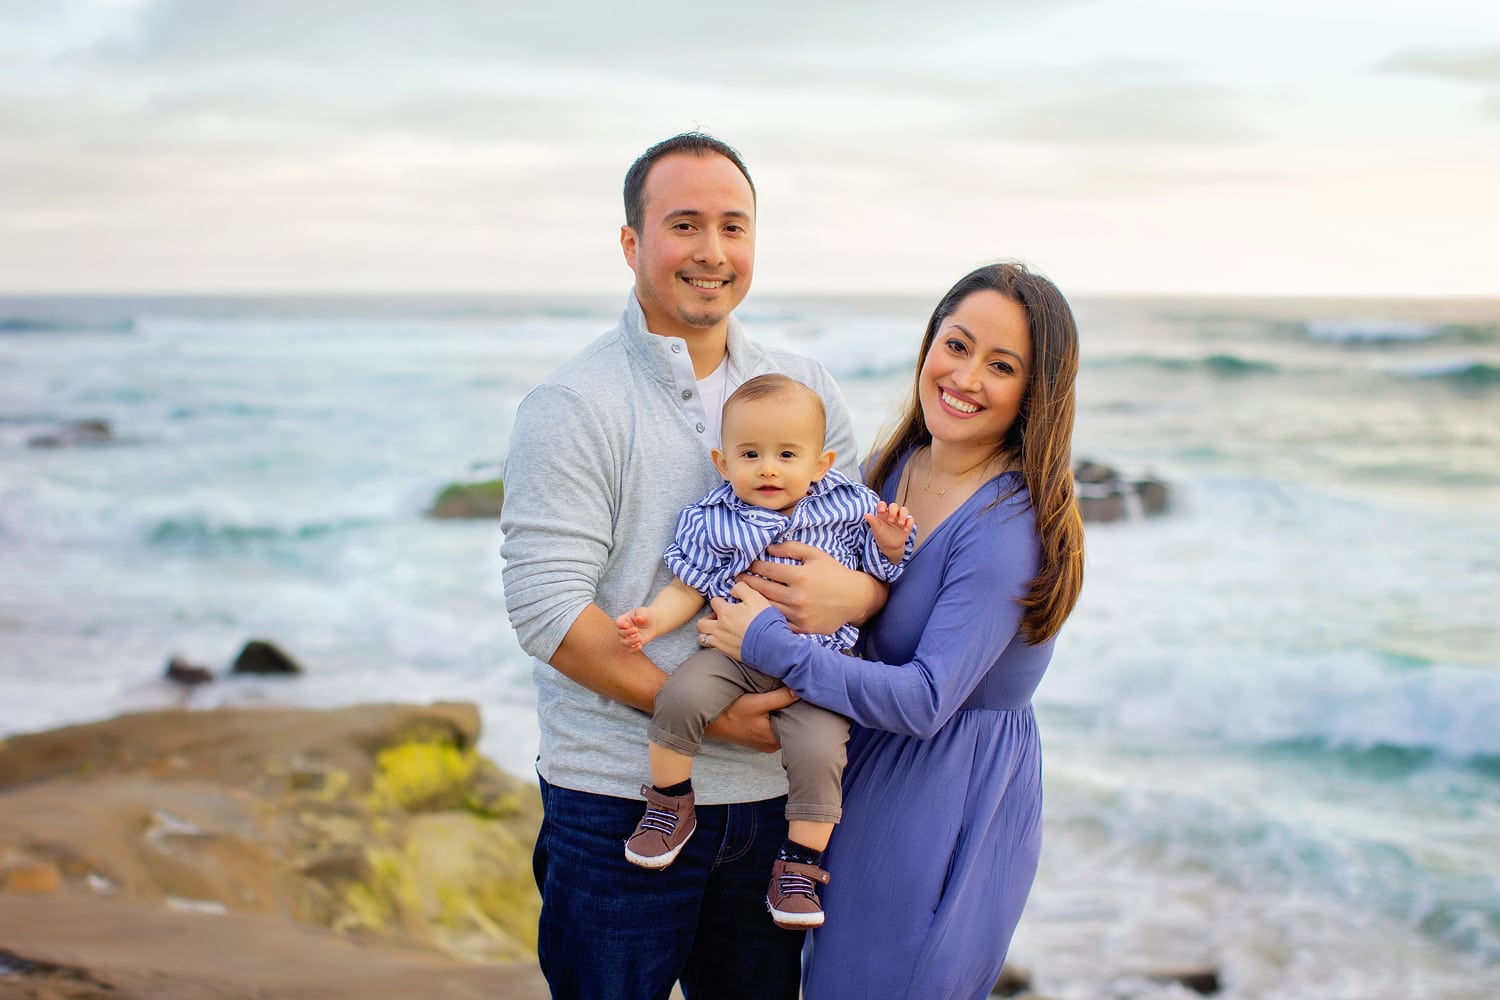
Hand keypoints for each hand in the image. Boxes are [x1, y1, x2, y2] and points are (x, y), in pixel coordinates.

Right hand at [615, 608, 656, 651]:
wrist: (652, 623)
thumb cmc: (645, 615)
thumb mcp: (643, 612)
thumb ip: (641, 614)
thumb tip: (638, 619)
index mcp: (624, 620)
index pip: (618, 623)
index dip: (621, 625)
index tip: (627, 625)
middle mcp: (624, 630)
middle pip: (620, 633)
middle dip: (627, 633)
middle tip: (636, 630)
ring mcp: (628, 638)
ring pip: (624, 643)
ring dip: (631, 641)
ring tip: (640, 637)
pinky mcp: (634, 644)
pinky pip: (631, 650)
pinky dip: (634, 649)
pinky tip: (640, 645)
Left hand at [697, 582, 774, 660]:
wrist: (772, 645)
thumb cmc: (764, 620)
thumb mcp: (756, 597)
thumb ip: (742, 589)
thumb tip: (733, 588)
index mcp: (725, 613)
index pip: (714, 601)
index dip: (720, 600)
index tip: (726, 602)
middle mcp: (719, 628)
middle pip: (701, 623)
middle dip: (707, 618)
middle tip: (717, 617)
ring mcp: (721, 643)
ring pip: (703, 638)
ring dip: (707, 633)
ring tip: (717, 631)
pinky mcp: (727, 654)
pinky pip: (712, 649)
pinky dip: (715, 644)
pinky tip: (724, 641)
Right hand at [703, 686, 798, 752]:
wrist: (709, 722)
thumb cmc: (731, 713)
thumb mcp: (755, 703)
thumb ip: (779, 698)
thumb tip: (798, 691)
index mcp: (774, 738)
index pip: (796, 724)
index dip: (800, 709)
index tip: (802, 696)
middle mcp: (771, 745)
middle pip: (789, 726)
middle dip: (792, 711)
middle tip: (793, 695)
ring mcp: (764, 743)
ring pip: (780, 726)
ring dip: (781, 714)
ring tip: (782, 700)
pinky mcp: (758, 739)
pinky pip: (772, 728)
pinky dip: (773, 718)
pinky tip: (771, 708)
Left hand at [735, 540, 886, 633]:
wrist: (855, 598)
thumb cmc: (834, 573)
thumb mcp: (815, 554)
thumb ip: (792, 548)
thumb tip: (769, 548)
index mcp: (799, 576)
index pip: (767, 571)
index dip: (753, 567)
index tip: (744, 566)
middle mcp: (797, 597)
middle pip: (763, 590)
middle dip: (746, 584)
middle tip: (735, 581)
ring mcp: (799, 615)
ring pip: (768, 609)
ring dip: (752, 603)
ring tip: (741, 598)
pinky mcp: (803, 628)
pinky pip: (780, 624)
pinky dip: (767, 619)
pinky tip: (758, 615)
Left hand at [866, 501, 914, 563]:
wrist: (890, 546)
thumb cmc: (882, 536)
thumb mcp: (876, 529)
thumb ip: (872, 521)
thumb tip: (866, 515)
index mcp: (883, 513)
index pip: (882, 504)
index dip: (882, 505)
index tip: (882, 511)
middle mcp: (892, 513)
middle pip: (894, 505)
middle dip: (893, 511)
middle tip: (891, 520)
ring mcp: (900, 518)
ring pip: (904, 510)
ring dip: (903, 515)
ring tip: (900, 524)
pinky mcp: (907, 523)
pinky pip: (911, 519)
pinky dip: (909, 523)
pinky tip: (906, 530)